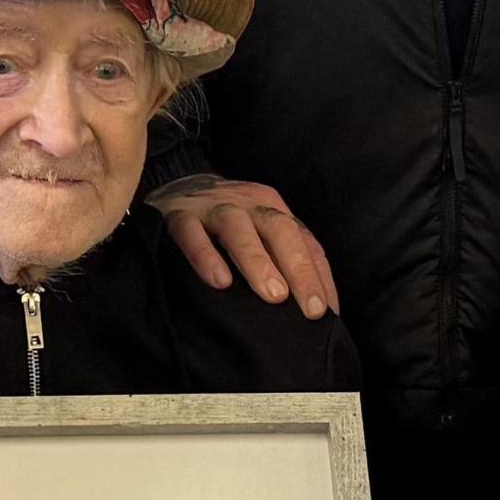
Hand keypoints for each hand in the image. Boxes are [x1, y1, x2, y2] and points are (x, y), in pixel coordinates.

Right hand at [150, 175, 338, 317]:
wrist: (172, 186)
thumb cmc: (223, 224)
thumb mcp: (258, 234)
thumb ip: (281, 261)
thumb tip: (311, 310)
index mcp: (273, 209)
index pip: (306, 243)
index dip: (319, 278)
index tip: (328, 314)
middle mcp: (248, 204)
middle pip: (281, 230)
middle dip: (300, 270)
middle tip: (311, 309)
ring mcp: (212, 207)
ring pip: (239, 229)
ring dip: (258, 262)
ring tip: (273, 295)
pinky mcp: (178, 215)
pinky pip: (192, 234)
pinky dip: (206, 256)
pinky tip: (219, 282)